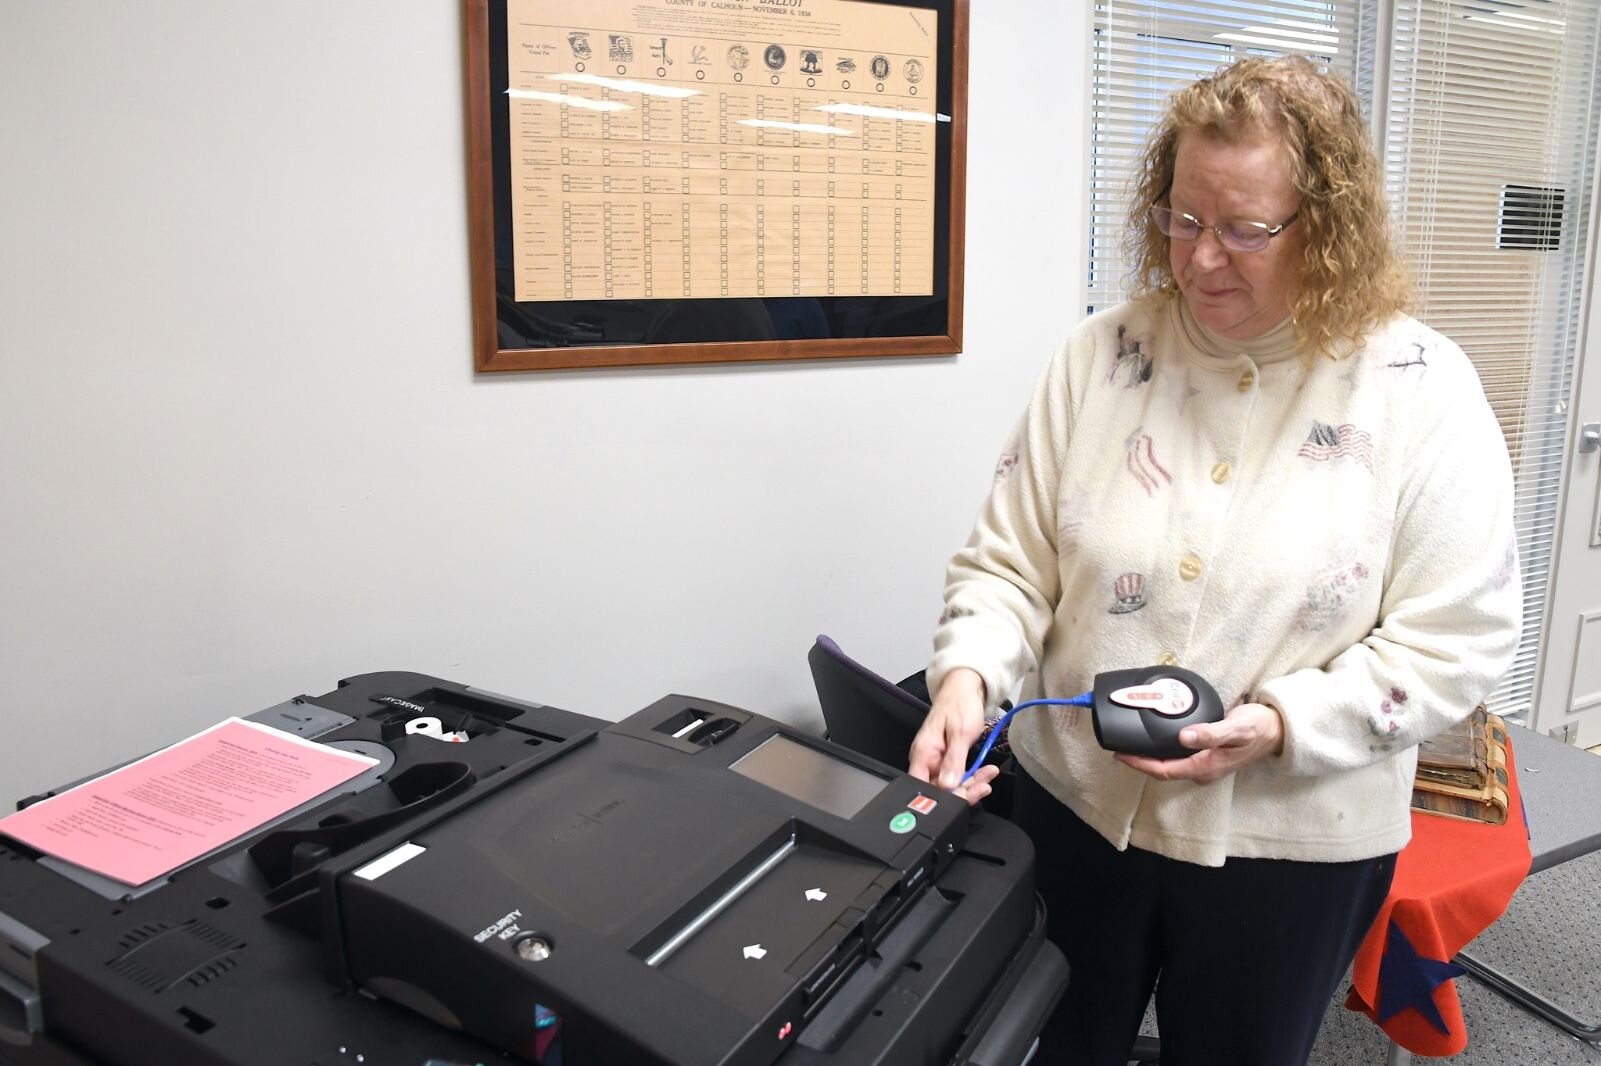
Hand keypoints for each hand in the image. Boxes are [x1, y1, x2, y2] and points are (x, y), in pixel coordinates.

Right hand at [909, 668, 995, 805]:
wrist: (965, 689)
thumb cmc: (959, 704)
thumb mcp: (959, 732)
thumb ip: (953, 761)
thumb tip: (947, 786)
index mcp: (922, 753)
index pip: (923, 786)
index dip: (941, 796)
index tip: (962, 796)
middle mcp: (927, 759)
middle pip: (939, 789)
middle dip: (963, 790)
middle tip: (983, 786)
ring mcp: (938, 760)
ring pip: (951, 784)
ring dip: (972, 783)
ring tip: (989, 775)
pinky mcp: (948, 760)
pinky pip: (958, 775)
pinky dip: (973, 776)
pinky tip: (986, 772)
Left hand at [1114, 702, 1284, 784]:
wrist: (1276, 731)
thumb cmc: (1257, 728)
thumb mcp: (1235, 728)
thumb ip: (1210, 733)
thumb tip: (1183, 737)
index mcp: (1205, 767)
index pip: (1163, 770)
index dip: (1139, 764)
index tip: (1120, 754)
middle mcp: (1202, 770)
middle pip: (1162, 769)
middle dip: (1139, 761)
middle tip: (1119, 746)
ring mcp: (1204, 765)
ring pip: (1169, 764)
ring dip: (1149, 756)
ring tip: (1131, 743)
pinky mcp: (1206, 757)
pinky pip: (1178, 757)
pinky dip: (1162, 750)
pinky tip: (1154, 739)